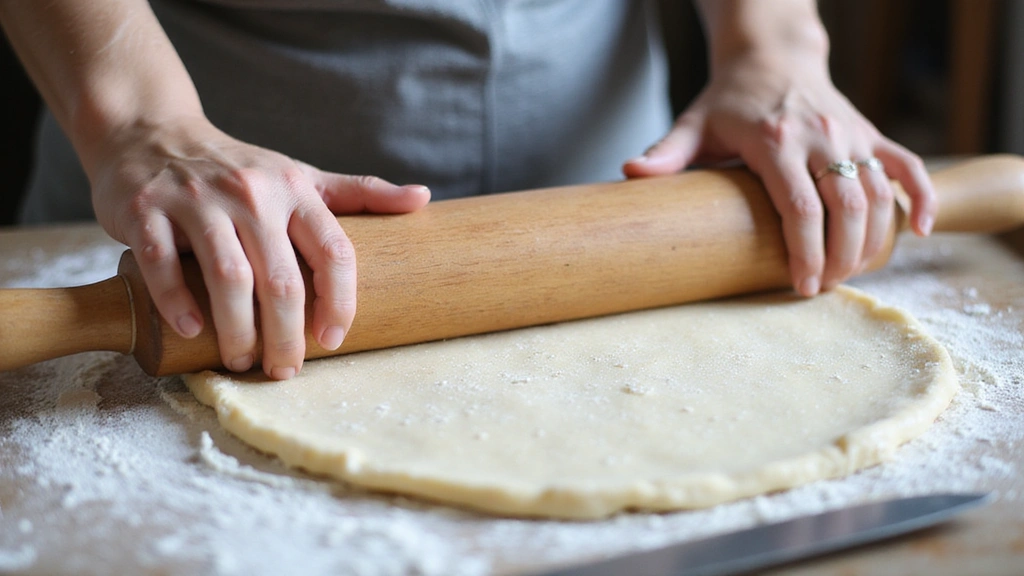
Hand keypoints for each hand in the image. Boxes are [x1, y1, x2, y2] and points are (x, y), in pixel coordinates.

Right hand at [90, 115, 429, 378]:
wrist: (152, 132)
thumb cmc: (239, 169)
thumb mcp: (302, 175)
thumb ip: (361, 192)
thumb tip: (423, 199)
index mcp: (295, 190)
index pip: (334, 252)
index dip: (341, 302)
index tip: (333, 340)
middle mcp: (251, 193)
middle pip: (282, 280)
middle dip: (287, 336)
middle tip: (284, 369)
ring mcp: (197, 200)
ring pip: (228, 278)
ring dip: (238, 331)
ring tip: (242, 361)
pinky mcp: (146, 209)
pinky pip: (163, 264)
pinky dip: (178, 303)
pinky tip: (193, 331)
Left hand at [623, 52, 935, 295]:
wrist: (773, 54)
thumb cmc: (730, 98)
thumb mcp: (695, 122)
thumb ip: (666, 152)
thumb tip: (629, 174)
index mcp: (775, 140)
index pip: (799, 205)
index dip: (805, 251)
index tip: (801, 286)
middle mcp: (821, 136)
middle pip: (845, 206)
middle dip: (841, 255)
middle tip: (825, 290)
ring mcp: (851, 134)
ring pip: (878, 193)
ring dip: (872, 240)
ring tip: (853, 275)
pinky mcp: (871, 133)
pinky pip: (907, 165)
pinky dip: (920, 198)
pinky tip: (919, 232)